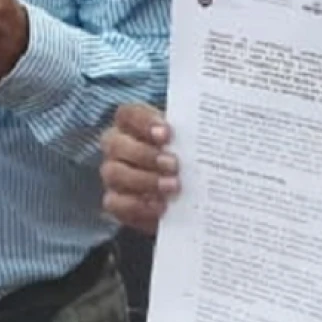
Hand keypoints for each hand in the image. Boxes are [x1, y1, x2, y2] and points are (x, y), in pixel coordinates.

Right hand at [100, 104, 178, 233]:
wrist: (179, 193)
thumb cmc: (182, 157)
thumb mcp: (186, 142)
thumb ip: (190, 135)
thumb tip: (210, 134)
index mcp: (130, 123)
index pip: (127, 114)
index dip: (144, 122)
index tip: (167, 134)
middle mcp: (115, 145)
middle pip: (116, 144)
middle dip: (146, 155)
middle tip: (174, 165)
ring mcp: (111, 173)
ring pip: (114, 173)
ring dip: (144, 180)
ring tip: (173, 187)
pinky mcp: (114, 201)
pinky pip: (116, 203)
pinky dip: (138, 205)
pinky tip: (161, 206)